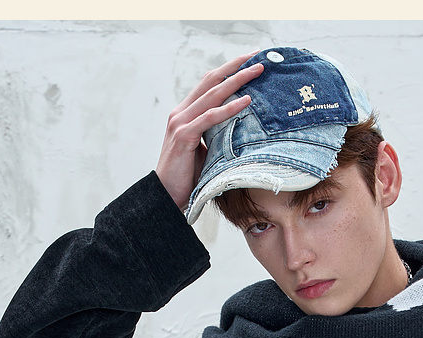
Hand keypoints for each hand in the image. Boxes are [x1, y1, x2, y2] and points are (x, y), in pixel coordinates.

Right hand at [155, 53, 263, 211]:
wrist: (165, 197)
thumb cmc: (186, 178)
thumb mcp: (204, 150)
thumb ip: (215, 135)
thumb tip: (238, 129)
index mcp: (185, 114)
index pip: (208, 84)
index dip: (228, 70)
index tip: (248, 61)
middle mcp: (180, 113)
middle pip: (211, 81)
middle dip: (235, 66)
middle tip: (257, 56)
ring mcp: (180, 122)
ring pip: (212, 94)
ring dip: (237, 80)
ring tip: (257, 71)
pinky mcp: (183, 136)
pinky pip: (210, 117)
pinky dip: (229, 108)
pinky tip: (246, 101)